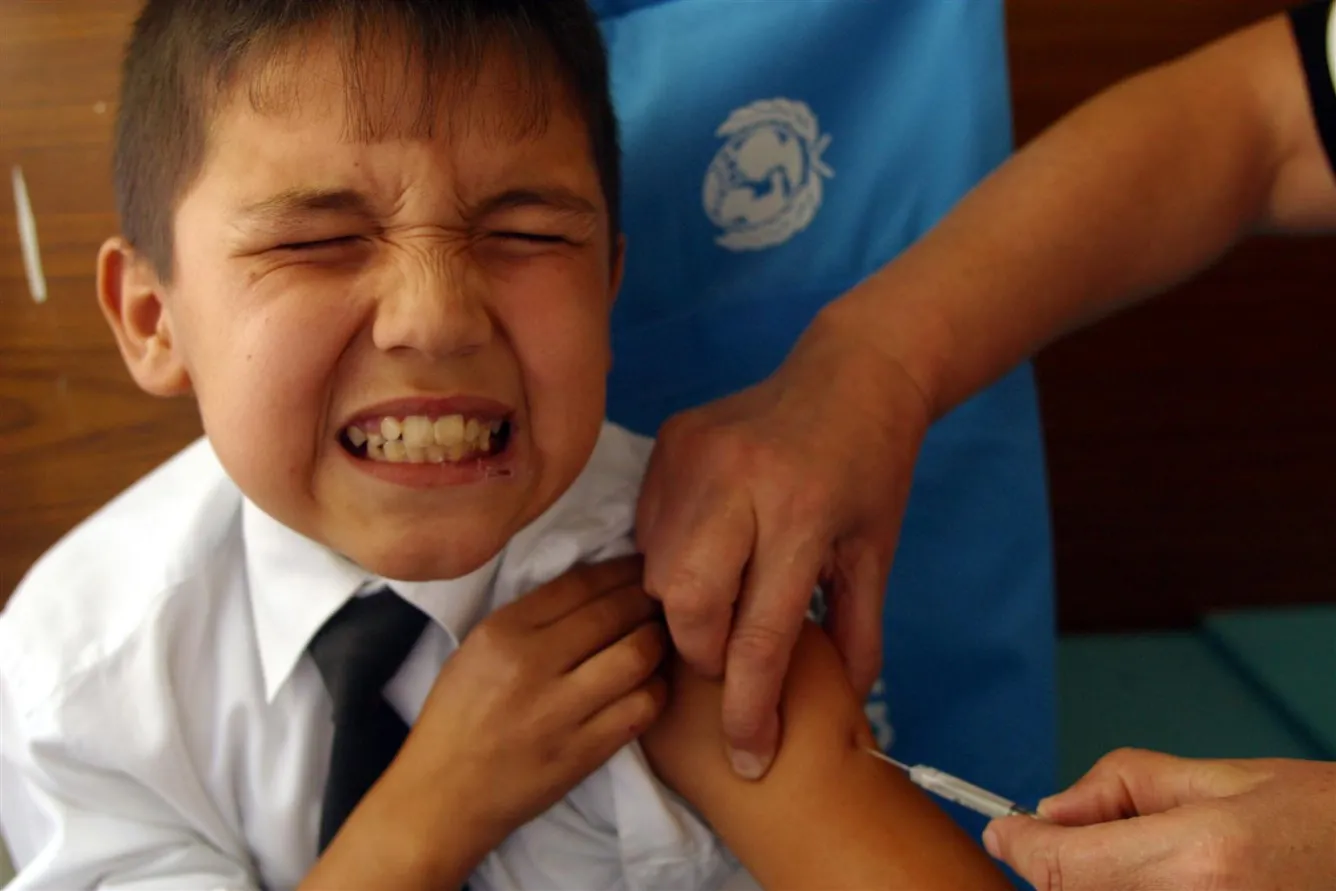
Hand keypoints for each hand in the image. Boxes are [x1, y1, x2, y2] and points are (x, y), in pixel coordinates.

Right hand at [364, 558, 667, 879]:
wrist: (443, 796)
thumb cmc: (458, 718)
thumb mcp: (477, 650)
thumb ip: (530, 619)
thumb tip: (592, 588)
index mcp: (502, 632)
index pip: (578, 584)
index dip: (619, 570)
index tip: (639, 566)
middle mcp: (532, 664)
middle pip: (613, 613)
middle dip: (646, 600)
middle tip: (661, 599)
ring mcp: (560, 711)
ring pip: (635, 656)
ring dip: (657, 642)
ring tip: (659, 638)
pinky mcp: (582, 752)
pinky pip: (641, 708)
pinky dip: (656, 688)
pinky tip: (652, 683)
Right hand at [636, 300, 929, 777]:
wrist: (852, 373)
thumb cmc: (871, 470)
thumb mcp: (876, 554)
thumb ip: (857, 635)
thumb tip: (837, 707)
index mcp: (805, 515)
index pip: (760, 635)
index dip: (750, 708)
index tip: (749, 757)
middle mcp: (741, 482)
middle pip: (688, 604)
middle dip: (702, 653)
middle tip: (729, 661)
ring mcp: (696, 455)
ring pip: (657, 571)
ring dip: (684, 606)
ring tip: (722, 599)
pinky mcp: (670, 440)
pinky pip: (648, 527)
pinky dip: (670, 558)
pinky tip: (707, 551)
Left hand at [983, 748, 1335, 890]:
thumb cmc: (1333, 822)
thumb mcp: (1230, 779)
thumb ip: (1129, 785)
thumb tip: (1056, 805)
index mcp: (1199, 860)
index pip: (1062, 865)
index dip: (1020, 844)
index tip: (1003, 829)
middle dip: (1061, 864)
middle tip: (1075, 833)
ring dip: (1098, 883)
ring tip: (1151, 854)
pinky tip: (1168, 877)